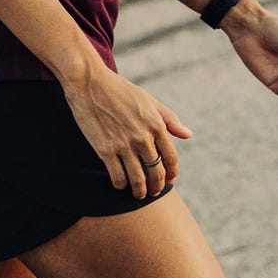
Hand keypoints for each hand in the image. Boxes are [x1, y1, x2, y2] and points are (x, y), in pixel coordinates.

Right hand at [61, 69, 192, 198]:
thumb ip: (169, 119)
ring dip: (140, 191)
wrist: (89, 83)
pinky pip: (118, 176)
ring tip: (139, 194)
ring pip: (138, 179)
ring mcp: (123, 145)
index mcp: (156, 124)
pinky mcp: (105, 150)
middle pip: (156, 172)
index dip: (172, 173)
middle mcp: (142, 137)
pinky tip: (121, 185)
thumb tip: (188, 135)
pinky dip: (121, 185)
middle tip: (154, 191)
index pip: (171, 158)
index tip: (169, 180)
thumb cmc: (120, 90)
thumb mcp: (149, 100)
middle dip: (157, 186)